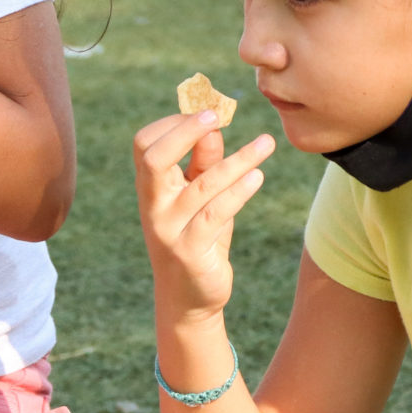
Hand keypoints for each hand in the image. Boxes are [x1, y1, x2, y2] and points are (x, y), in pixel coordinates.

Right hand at [134, 111, 274, 323]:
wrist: (189, 299)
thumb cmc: (196, 239)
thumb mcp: (199, 198)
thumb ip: (203, 164)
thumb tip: (214, 126)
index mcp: (150, 189)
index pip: (145, 144)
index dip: (174, 123)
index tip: (208, 113)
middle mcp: (152, 207)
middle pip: (154, 157)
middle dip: (186, 131)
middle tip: (218, 115)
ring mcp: (168, 230)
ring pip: (202, 185)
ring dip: (238, 160)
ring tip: (266, 144)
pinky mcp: (191, 251)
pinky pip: (217, 213)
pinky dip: (240, 191)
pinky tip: (258, 176)